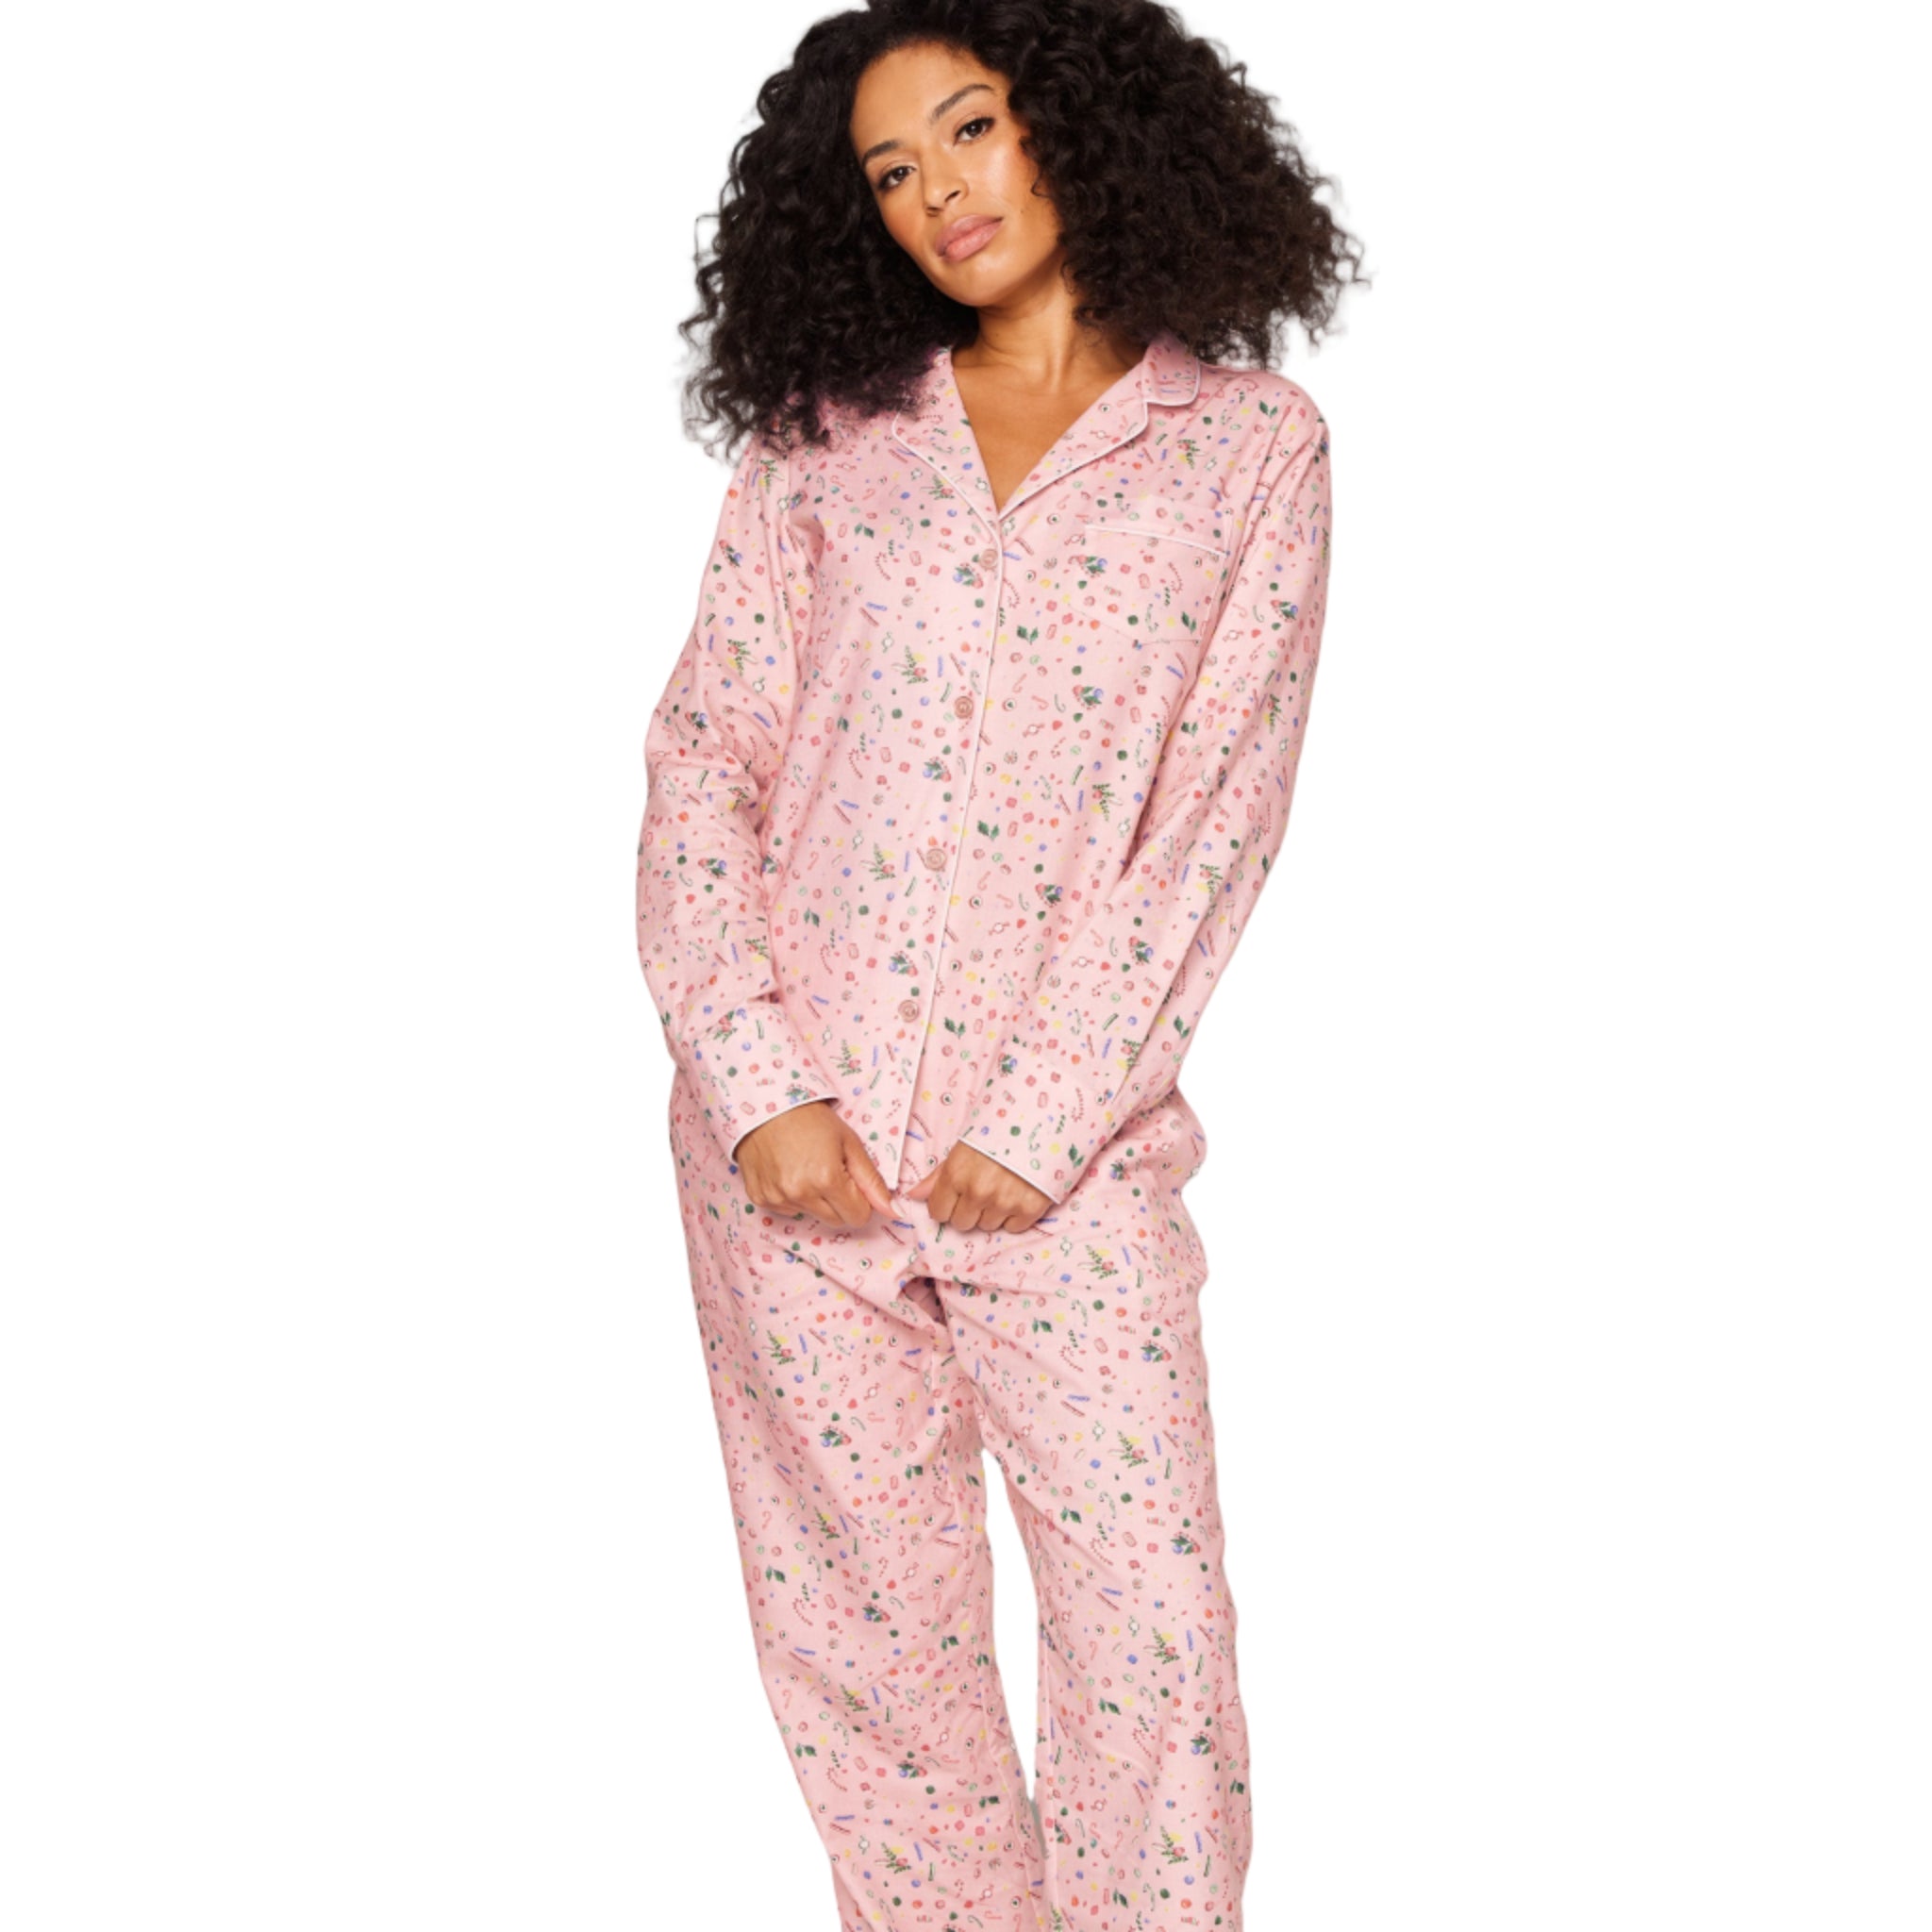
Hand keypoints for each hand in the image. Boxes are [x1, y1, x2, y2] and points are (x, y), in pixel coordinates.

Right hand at [735, 1101, 894, 1227]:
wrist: (765, 1104)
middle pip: (835, 1221)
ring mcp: (777, 1198)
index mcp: (826, 1180)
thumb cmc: (810, 1118)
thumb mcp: (849, 1142)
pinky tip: (787, 1170)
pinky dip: (791, 1196)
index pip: (858, 1217)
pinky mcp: (760, 1198)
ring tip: (806, 1167)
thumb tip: (892, 1210)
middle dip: (839, 1203)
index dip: (860, 1200)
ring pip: (811, 1215)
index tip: (852, 1181)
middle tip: (830, 1172)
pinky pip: (787, 1209)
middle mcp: (800, 1194)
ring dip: (815, 1199)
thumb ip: (872, 1180)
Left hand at [903, 1141, 1053, 1234]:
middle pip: (961, 1223)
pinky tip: (1020, 1193)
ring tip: (1004, 1186)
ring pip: (987, 1226)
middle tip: (984, 1188)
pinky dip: (1015, 1215)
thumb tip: (913, 1195)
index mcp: (957, 1173)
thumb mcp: (965, 1146)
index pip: (938, 1212)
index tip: (957, 1194)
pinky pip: (1013, 1227)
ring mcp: (1005, 1202)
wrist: (1045, 1118)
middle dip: (969, 1209)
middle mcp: (978, 1192)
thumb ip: (938, 1175)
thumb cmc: (1001, 1127)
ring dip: (992, 1212)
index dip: (946, 1204)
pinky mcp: (1030, 1208)